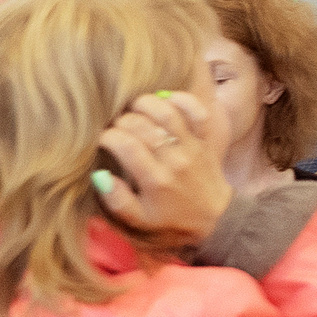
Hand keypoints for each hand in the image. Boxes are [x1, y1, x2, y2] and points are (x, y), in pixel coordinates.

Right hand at [93, 90, 232, 241]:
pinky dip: (184, 100)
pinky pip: (199, 113)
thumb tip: (100, 176)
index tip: (101, 139)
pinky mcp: (206, 140)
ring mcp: (192, 147)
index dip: (107, 136)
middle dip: (122, 120)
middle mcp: (174, 160)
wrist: (215, 216)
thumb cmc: (171, 217)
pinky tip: (166, 98)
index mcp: (156, 180)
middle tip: (115, 125)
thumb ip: (117, 200)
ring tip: (134, 106)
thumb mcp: (139, 219)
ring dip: (147, 103)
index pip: (126, 146)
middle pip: (143, 126)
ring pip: (169, 114)